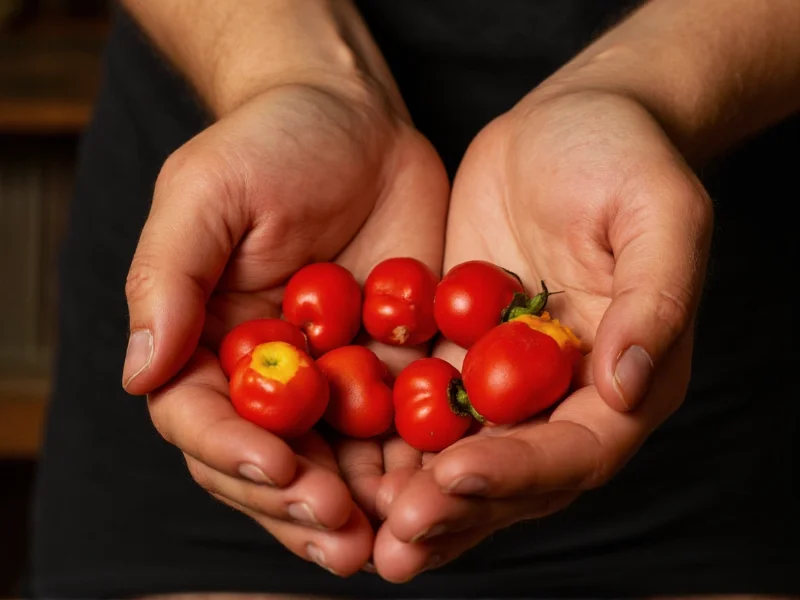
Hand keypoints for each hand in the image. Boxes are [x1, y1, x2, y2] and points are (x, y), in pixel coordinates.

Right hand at [123, 83, 446, 575]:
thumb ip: (166, 279)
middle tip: (343, 535)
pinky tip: (442, 486)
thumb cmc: (269, 142)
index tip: (277, 468)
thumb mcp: (206, 192)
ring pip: (338, 462)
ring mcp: (331, 378)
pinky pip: (404, 426)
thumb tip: (138, 373)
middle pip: (270, 461)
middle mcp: (265, 376)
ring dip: (362, 506)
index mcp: (205, 344)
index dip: (232, 452)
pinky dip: (418, 462)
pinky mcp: (392, 367)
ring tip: (393, 539)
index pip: (202, 419)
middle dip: (301, 503)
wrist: (356, 121)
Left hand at [372, 90, 712, 580]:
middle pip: (512, 475)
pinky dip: (387, 442)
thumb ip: (655, 300)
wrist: (571, 123)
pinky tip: (341, 463)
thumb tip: (627, 387)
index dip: (518, 472)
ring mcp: (506, 378)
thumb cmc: (626, 158)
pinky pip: (422, 406)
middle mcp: (565, 395)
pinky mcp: (458, 350)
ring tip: (362, 530)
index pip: (575, 449)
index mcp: (625, 379)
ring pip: (460, 457)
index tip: (455, 476)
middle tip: (394, 543)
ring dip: (414, 499)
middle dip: (454, 510)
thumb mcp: (659, 214)